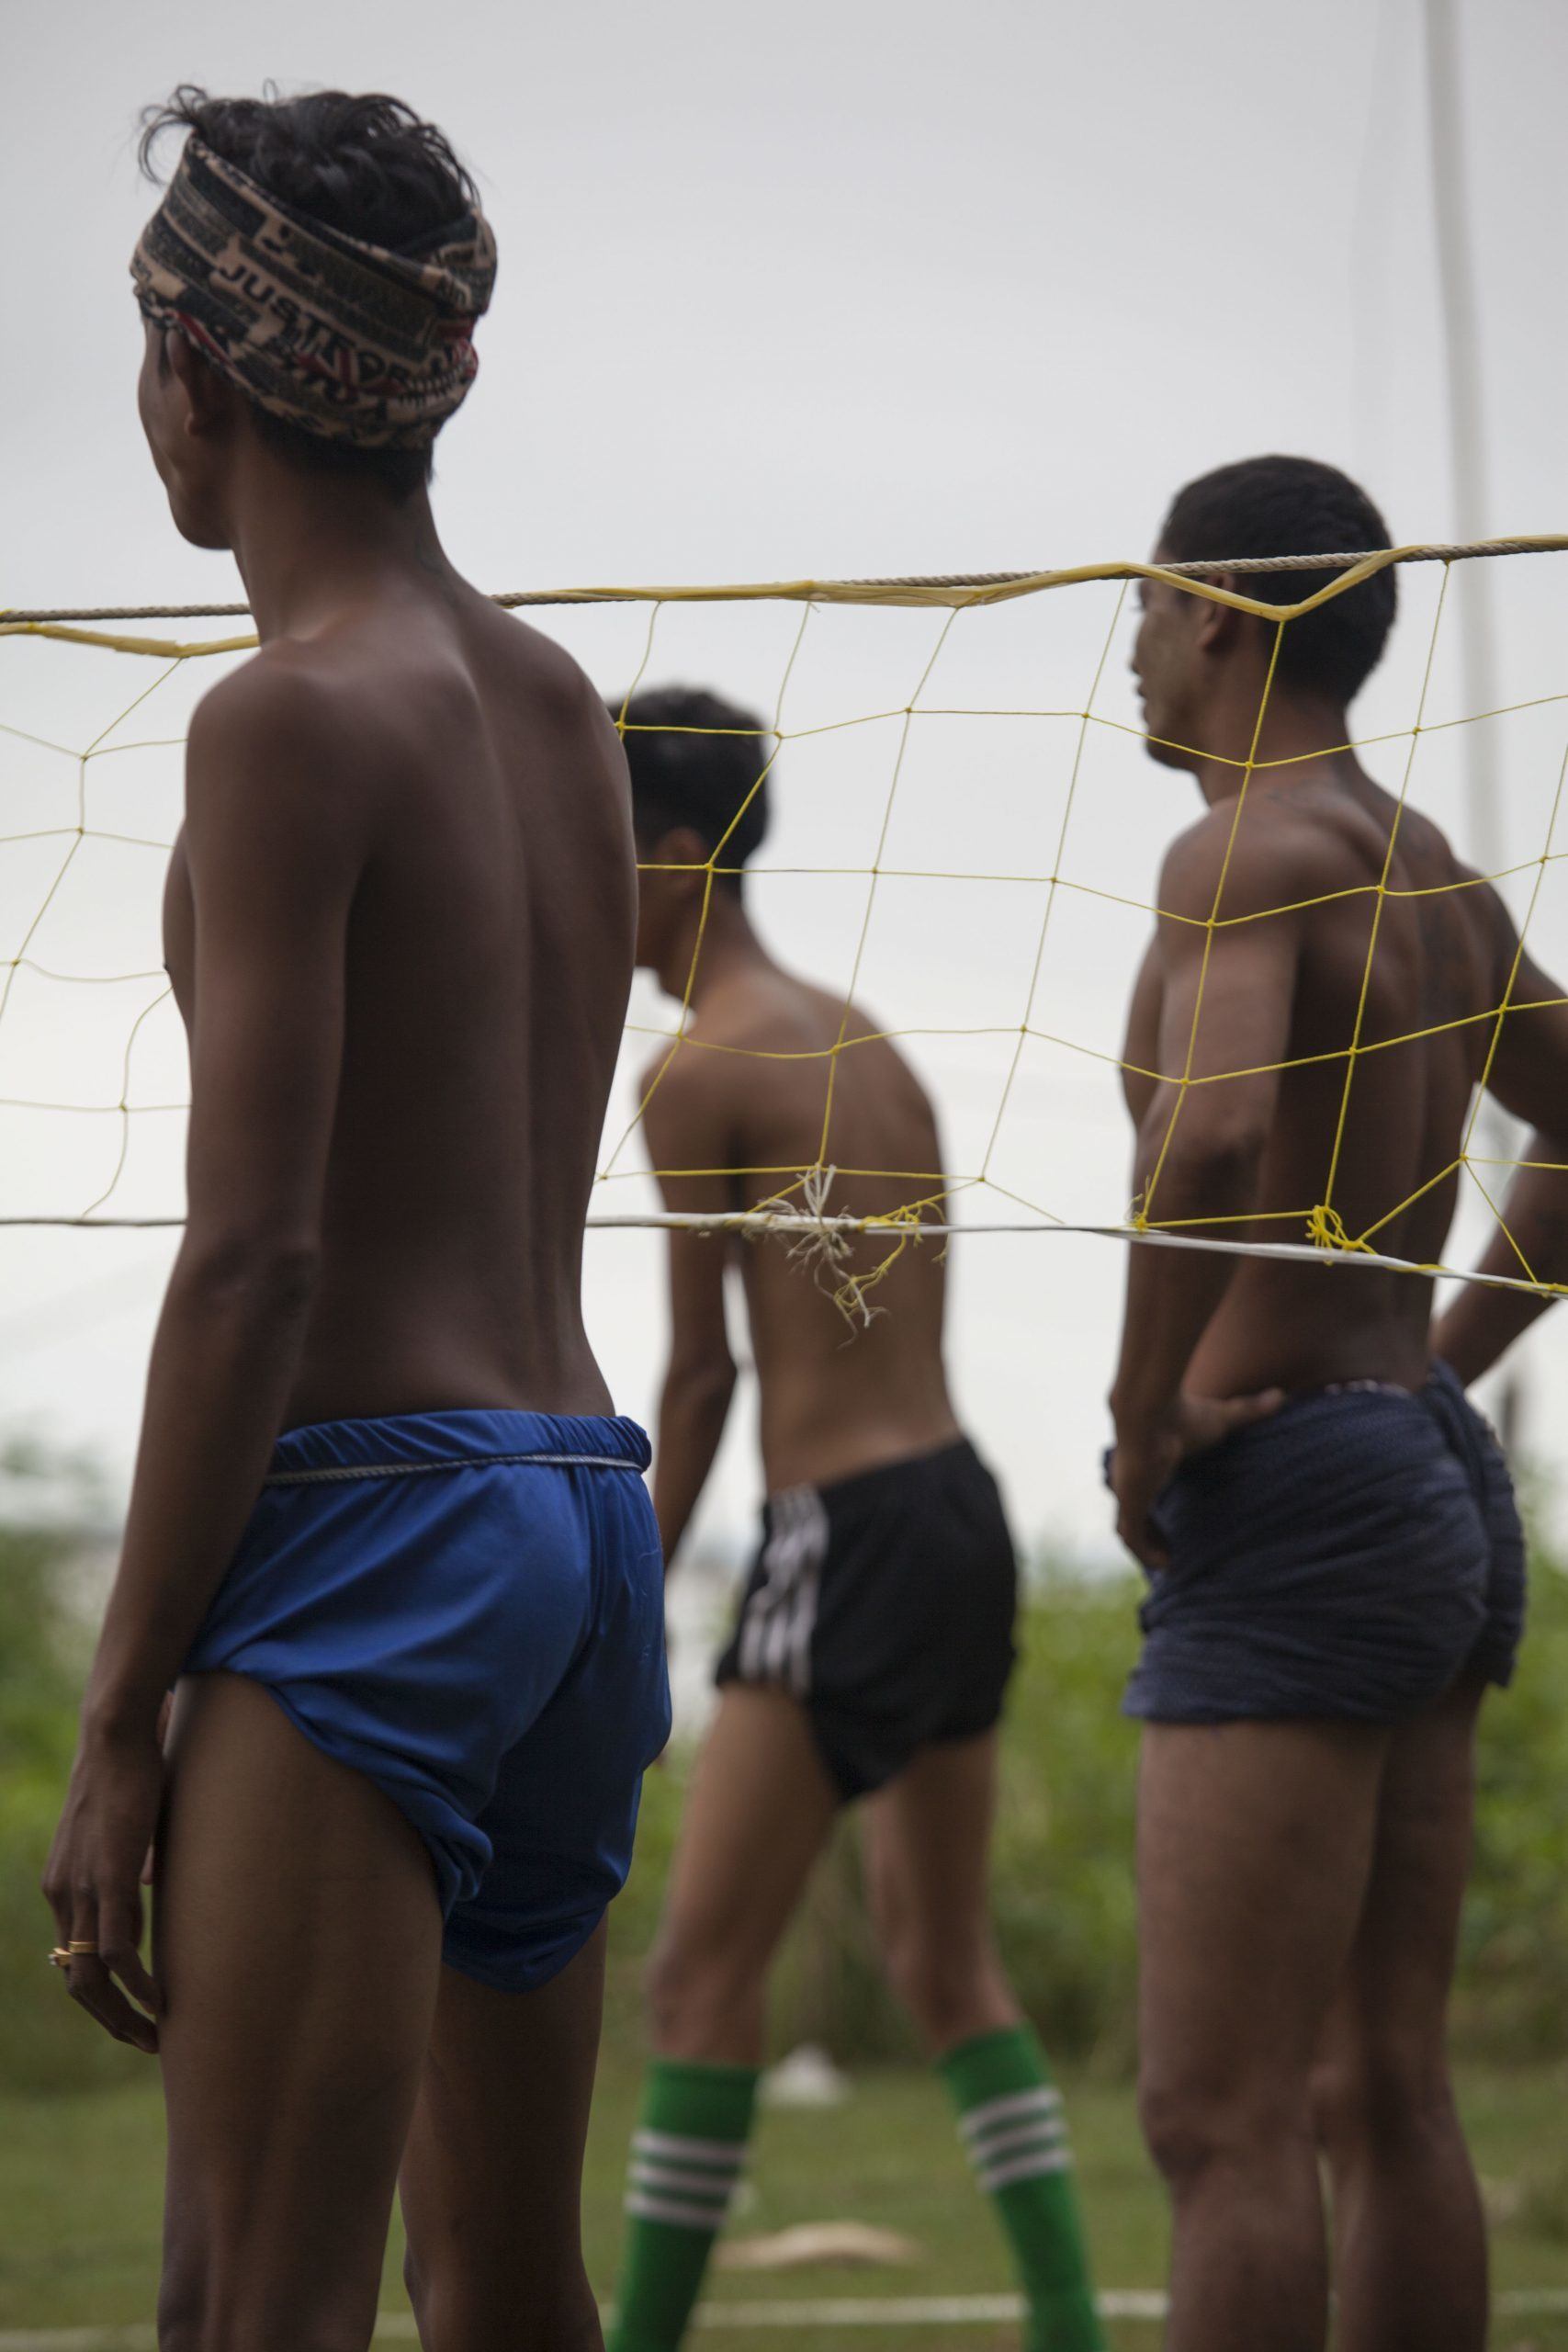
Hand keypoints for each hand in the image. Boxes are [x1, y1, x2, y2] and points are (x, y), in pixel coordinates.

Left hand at [42, 1723, 163, 2052]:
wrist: (114, 1733)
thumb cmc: (127, 1770)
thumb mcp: (126, 1829)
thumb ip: (131, 1863)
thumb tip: (150, 1882)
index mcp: (63, 1884)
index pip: (73, 1958)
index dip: (101, 1993)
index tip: (133, 2012)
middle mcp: (62, 1894)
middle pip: (76, 1982)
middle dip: (110, 2020)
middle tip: (146, 2040)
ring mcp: (83, 1889)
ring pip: (92, 1977)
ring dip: (123, 2014)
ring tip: (155, 2035)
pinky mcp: (109, 1879)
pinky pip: (117, 1951)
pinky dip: (137, 1984)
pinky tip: (161, 2000)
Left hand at [1111, 1387, 1283, 1570]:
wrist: (1151, 1412)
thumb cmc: (1183, 1414)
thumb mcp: (1222, 1417)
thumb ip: (1248, 1411)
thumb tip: (1279, 1396)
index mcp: (1148, 1461)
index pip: (1148, 1490)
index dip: (1157, 1508)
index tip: (1174, 1523)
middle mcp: (1131, 1480)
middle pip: (1134, 1513)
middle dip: (1150, 1532)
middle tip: (1172, 1550)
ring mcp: (1127, 1493)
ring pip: (1129, 1529)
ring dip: (1145, 1546)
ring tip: (1169, 1563)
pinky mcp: (1130, 1503)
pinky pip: (1132, 1538)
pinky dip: (1145, 1553)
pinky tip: (1165, 1564)